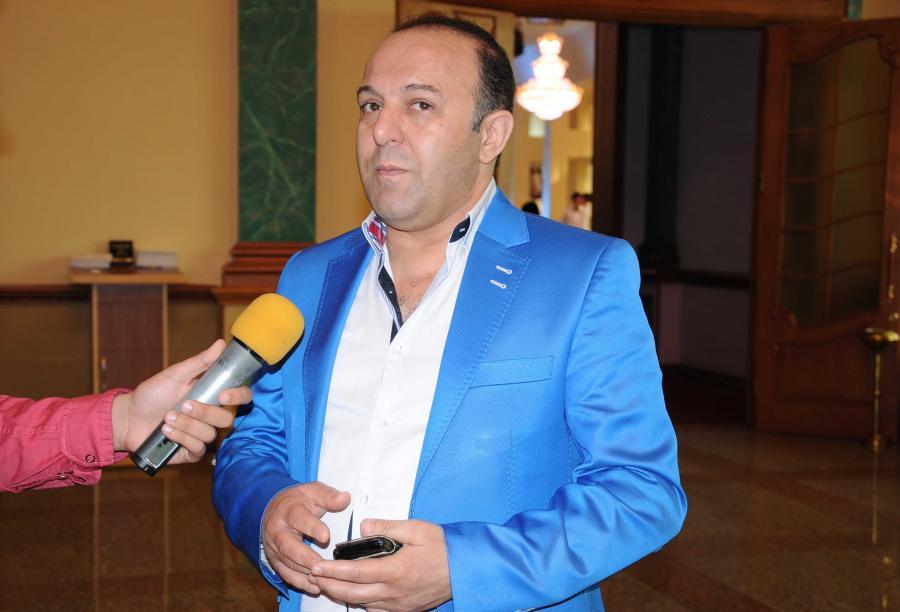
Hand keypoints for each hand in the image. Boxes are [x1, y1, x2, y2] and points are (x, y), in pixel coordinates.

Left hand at [111, 339, 245, 462]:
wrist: (128, 417)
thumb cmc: (152, 394)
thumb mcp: (175, 375)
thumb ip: (200, 362)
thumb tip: (221, 344)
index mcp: (212, 396)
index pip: (241, 397)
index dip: (239, 396)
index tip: (223, 395)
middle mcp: (211, 416)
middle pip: (227, 419)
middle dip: (204, 413)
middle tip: (183, 405)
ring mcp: (202, 434)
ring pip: (209, 434)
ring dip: (187, 425)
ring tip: (167, 418)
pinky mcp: (191, 451)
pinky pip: (197, 448)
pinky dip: (181, 437)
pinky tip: (166, 432)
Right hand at [262, 481, 350, 594]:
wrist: (274, 509)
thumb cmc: (299, 501)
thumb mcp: (313, 492)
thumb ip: (328, 496)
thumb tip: (345, 498)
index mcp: (288, 510)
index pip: (299, 518)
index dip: (312, 527)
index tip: (326, 536)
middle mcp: (277, 530)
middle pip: (287, 545)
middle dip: (304, 557)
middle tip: (320, 565)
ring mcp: (274, 547)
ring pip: (286, 562)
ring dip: (303, 572)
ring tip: (321, 578)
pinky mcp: (275, 560)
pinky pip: (285, 574)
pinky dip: (299, 582)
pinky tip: (314, 587)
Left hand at [310, 519, 450, 610]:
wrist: (466, 569)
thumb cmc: (443, 547)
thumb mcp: (417, 529)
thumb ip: (387, 527)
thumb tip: (364, 526)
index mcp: (395, 570)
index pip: (354, 573)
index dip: (332, 571)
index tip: (316, 566)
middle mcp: (394, 592)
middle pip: (352, 594)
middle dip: (329, 586)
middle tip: (314, 576)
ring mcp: (399, 605)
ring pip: (362, 604)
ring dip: (342, 595)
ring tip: (328, 584)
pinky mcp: (405, 610)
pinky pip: (376, 611)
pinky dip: (361, 603)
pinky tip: (355, 594)